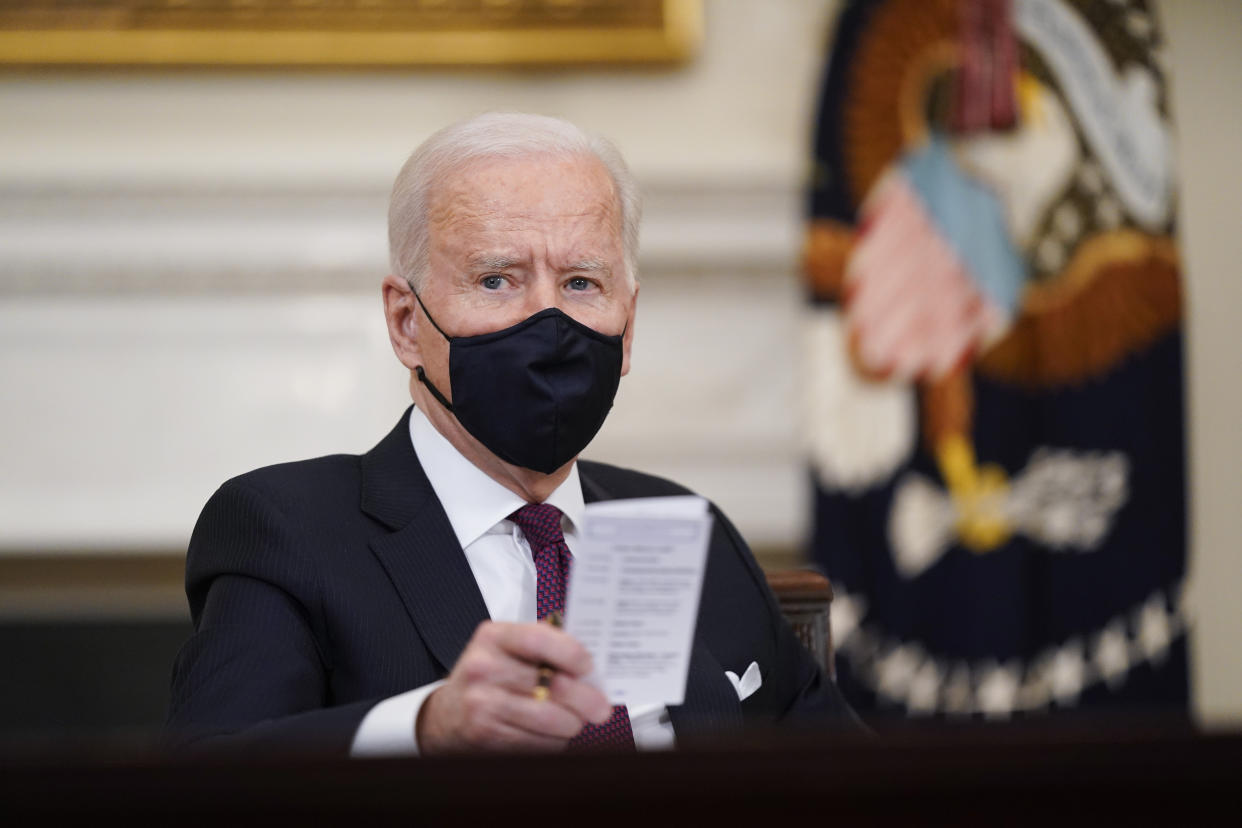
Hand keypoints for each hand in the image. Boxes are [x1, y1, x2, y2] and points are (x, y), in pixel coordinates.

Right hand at [416, 620, 612, 753]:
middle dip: (585, 700)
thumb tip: (592, 662)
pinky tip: (549, 734)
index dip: (572, 654)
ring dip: (571, 724)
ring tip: (573, 720)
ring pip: (550, 720)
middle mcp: (484, 668)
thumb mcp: (506, 648)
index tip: (588, 667)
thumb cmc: (487, 676)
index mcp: (493, 637)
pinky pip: (538, 743)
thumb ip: (545, 645)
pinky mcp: (487, 736)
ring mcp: (482, 704)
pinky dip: (553, 742)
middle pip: (552, 686)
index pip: (539, 639)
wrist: (446, 715)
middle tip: (600, 707)